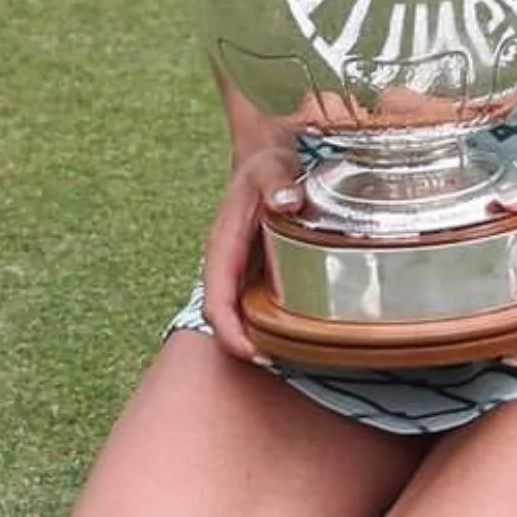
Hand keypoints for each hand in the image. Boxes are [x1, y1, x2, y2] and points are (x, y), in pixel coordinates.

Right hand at [202, 139, 304, 362]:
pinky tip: (300, 330)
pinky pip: (258, 303)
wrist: (264, 154)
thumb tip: (285, 202)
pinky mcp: (258, 268)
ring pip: (242, 314)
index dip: (230, 333)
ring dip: (259, 338)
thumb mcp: (270, 167)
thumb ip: (276, 183)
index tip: (255, 353)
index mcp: (223, 247)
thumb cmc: (264, 163)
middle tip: (282, 362)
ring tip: (294, 355)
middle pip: (226, 318)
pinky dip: (272, 321)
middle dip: (245, 346)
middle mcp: (228, 264)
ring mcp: (243, 269)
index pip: (216, 302)